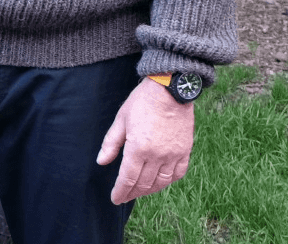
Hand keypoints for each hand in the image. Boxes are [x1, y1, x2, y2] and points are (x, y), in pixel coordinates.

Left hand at [96, 77, 194, 204]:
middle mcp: (157, 156)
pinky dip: (168, 181)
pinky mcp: (185, 151)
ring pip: (161, 182)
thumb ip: (111, 143)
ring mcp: (173, 155)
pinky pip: (178, 174)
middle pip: (144, 183)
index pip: (128, 179)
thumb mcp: (121, 119)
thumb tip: (102, 162)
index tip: (115, 199)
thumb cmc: (142, 101)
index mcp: (138, 148)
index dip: (121, 191)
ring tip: (140, 190)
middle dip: (132, 192)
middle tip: (125, 195)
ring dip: (149, 190)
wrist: (170, 89)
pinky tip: (161, 181)